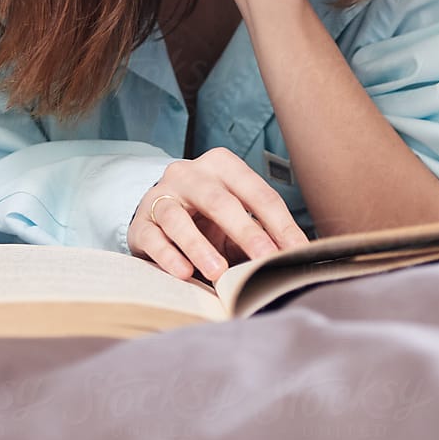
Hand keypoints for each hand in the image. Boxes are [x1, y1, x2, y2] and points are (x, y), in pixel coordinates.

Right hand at [127, 147, 309, 281]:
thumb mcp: (236, 221)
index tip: (298, 252)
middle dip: (246, 232)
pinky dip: (168, 256)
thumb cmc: (207, 220)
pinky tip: (184, 272)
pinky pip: (153, 238)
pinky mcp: (140, 223)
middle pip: (219, 201)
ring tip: (218, 272)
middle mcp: (190, 174)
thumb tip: (295, 258)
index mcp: (223, 167)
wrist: (159, 218)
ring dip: (200, 247)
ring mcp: (161, 196)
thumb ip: (261, 234)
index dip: (281, 224)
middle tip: (265, 259)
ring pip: (178, 218)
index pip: (257, 194)